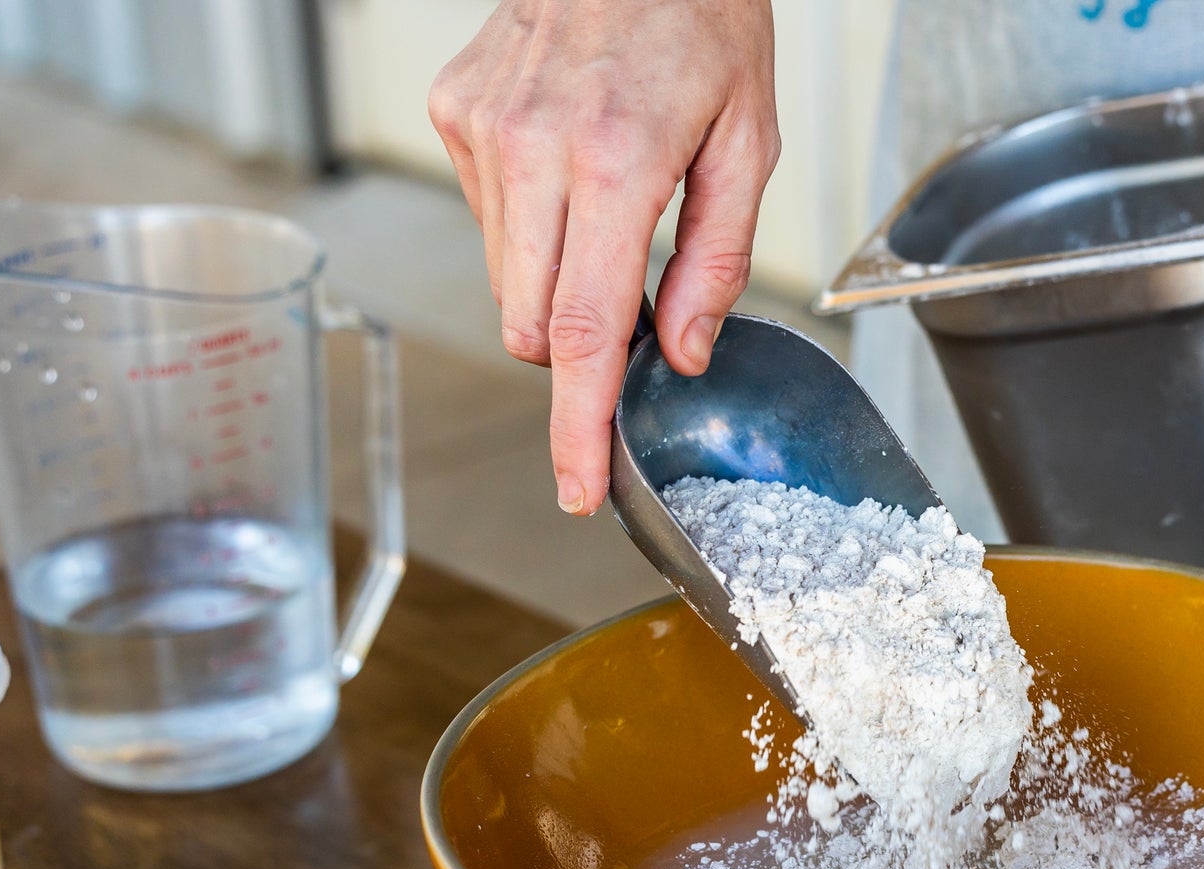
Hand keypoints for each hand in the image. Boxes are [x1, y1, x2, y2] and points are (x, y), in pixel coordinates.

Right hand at [430, 0, 778, 512]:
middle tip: (633, 303)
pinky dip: (529, 222)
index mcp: (616, 163)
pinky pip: (485, 217)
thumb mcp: (749, 141)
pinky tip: (569, 163)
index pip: (582, 332)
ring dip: (555, 279)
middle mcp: (533, 149)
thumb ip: (714, 261)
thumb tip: (679, 354)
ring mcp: (480, 128)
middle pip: (532, 324)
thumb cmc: (701, 17)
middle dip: (576, 350)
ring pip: (504, 279)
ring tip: (609, 201)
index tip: (575, 485)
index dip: (577, 425)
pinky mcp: (454, 111)